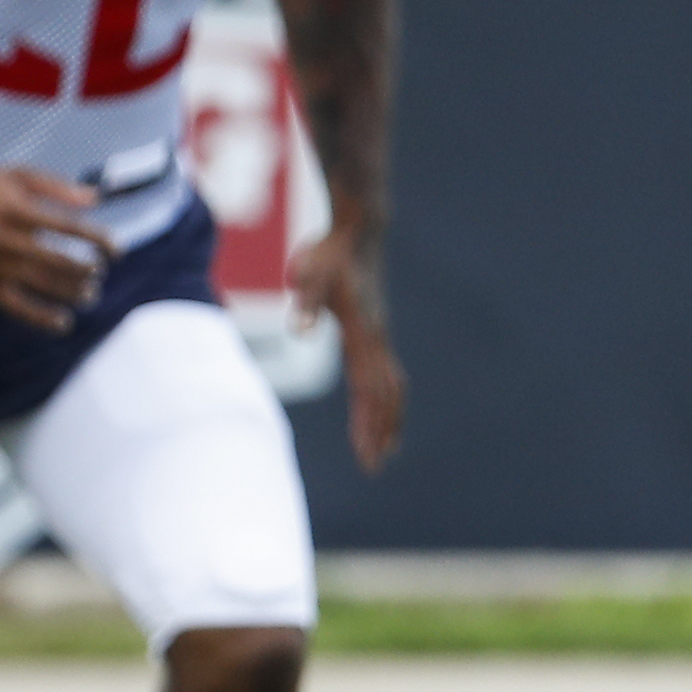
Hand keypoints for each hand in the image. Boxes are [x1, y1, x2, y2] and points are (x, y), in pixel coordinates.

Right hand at [0, 162, 105, 330]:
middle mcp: (6, 238)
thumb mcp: (13, 175)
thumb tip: (95, 198)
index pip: (69, 227)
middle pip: (57, 260)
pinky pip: (15, 305)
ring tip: (89, 295)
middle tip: (99, 273)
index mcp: (17, 209)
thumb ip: (55, 186)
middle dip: (85, 270)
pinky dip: (41, 317)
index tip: (116, 250)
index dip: (97, 240)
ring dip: (70, 292)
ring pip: (40, 284)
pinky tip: (62, 323)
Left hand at [287, 217, 408, 469]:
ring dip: (390, 417)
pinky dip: (386, 395)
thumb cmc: (330, 250)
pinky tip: (378, 404)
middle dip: (381, 431)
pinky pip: (386, 370)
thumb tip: (299, 330)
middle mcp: (378, 337)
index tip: (367, 456)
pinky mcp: (375, 326)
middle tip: (375, 465)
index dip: (368, 424)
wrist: (359, 226)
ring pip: (392, 384)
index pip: (369, 389)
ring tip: (388, 447)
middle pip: (385, 394)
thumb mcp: (309, 273)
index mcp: (365, 332)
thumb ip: (305, 301)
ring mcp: (379, 332)